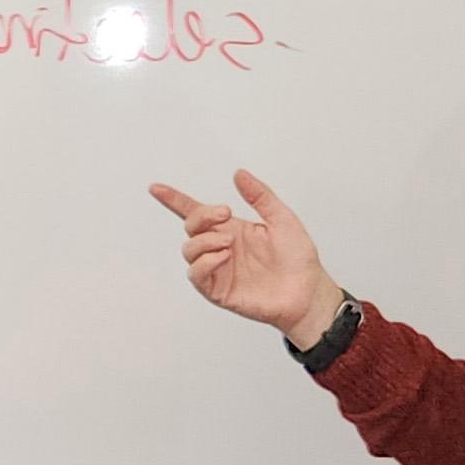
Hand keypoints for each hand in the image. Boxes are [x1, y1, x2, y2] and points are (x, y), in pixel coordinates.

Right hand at [149, 171, 337, 343]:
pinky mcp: (218, 290)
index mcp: (232, 228)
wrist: (308, 291)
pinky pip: (196, 274)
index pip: (196, 212)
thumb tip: (239, 174)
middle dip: (202, 216)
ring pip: (189, 250)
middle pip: (190, 226)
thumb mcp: (282, 219)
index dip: (173, 200)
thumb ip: (260, 196)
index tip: (156, 188)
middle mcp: (220, 247)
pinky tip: (225, 256)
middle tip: (226, 213)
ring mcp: (218, 269)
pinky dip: (205, 262)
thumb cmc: (298, 259)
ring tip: (230, 242)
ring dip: (205, 240)